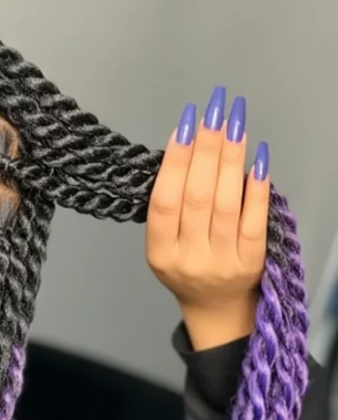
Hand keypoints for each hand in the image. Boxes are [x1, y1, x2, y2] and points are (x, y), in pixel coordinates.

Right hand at [146, 86, 269, 350]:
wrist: (216, 308)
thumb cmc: (187, 265)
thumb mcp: (166, 244)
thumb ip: (172, 206)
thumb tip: (190, 146)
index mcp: (161, 254)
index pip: (164, 203)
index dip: (174, 162)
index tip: (185, 124)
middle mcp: (190, 260)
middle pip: (197, 198)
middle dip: (205, 149)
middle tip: (214, 111)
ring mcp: (222, 262)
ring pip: (226, 204)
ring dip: (230, 158)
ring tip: (234, 123)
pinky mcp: (251, 262)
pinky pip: (254, 220)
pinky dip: (255, 187)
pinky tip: (257, 158)